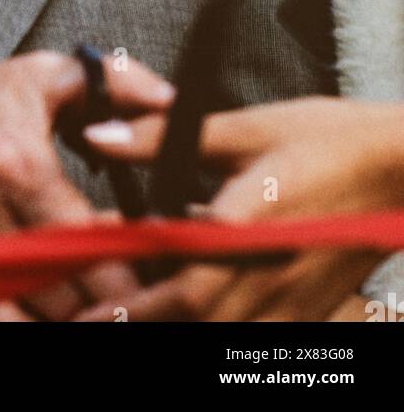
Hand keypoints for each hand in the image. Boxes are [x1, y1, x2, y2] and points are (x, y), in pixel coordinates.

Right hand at [0, 49, 173, 319]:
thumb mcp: (31, 77)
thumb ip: (112, 82)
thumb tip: (175, 102)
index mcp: (20, 171)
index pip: (95, 246)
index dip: (137, 268)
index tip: (164, 268)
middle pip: (74, 302)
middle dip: (116, 308)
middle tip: (147, 301)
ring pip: (37, 329)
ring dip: (74, 324)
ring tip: (102, 311)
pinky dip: (25, 332)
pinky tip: (50, 319)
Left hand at [82, 97, 403, 321]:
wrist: (400, 166)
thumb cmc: (327, 140)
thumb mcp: (244, 127)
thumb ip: (167, 137)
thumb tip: (100, 135)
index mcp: (251, 227)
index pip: (182, 286)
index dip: (131, 304)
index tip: (89, 307)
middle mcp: (271, 276)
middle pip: (195, 322)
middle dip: (140, 323)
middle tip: (94, 317)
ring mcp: (294, 302)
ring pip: (221, 335)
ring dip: (175, 325)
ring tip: (130, 310)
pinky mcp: (308, 310)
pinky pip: (251, 335)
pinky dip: (214, 325)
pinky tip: (192, 304)